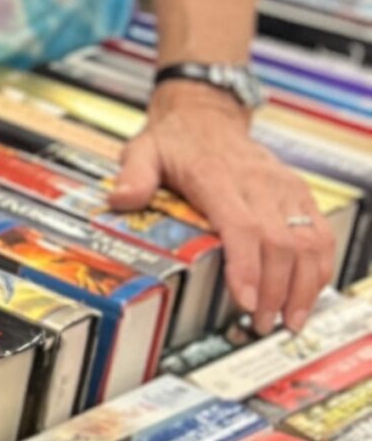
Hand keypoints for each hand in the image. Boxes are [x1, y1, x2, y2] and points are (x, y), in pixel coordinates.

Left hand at [113, 84, 331, 334]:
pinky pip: (321, 233)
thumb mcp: (143, 151)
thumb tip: (120, 200)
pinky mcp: (300, 193)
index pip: (243, 226)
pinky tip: (308, 294)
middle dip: (277, 289)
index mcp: (217, 176)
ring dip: (305, 286)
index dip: (248, 267)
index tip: (247, 302)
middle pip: (280, 242)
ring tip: (291, 320)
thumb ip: (134, 176)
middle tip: (264, 325)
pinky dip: (320, 267)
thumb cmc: (174, 141)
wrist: (206, 115)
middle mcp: (258, 181)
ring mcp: (284, 187)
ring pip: (309, 241)